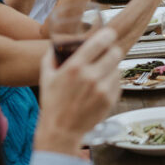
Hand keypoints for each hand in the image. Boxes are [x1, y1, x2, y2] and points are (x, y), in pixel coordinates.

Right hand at [35, 27, 121, 155]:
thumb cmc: (53, 103)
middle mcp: (91, 77)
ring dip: (111, 68)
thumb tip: (57, 44)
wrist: (61, 130)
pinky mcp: (110, 100)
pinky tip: (101, 87)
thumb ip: (51, 57)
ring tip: (100, 74)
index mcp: (75, 68)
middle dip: (112, 51)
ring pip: (118, 68)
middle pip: (115, 53)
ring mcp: (103, 89)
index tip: (109, 34)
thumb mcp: (46, 77)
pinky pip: (118, 83)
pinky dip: (112, 82)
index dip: (108, 35)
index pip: (100, 42)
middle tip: (107, 53)